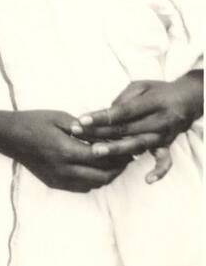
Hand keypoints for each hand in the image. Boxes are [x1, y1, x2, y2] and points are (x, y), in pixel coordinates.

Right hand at [4, 109, 130, 192]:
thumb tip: (108, 136)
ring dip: (107, 175)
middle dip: (118, 168)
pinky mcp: (54, 184)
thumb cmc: (34, 121)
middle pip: (102, 176)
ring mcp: (59, 180)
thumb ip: (85, 129)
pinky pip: (81, 187)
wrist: (8, 136)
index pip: (102, 157)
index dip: (119, 154)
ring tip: (115, 162)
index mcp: (66, 150)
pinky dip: (93, 180)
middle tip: (128, 157)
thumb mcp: (60, 118)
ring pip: (93, 184)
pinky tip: (96, 168)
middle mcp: (64, 170)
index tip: (130, 146)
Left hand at [72, 73, 202, 182]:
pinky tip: (147, 179)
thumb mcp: (140, 86)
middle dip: (100, 132)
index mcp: (153, 102)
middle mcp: (159, 120)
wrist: (187, 100)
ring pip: (139, 145)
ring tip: (96, 151)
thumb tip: (106, 112)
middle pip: (127, 129)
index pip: (123, 111)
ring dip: (117, 149)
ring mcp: (164, 135)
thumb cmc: (158, 91)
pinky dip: (159, 171)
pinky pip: (165, 161)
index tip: (82, 119)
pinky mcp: (168, 145)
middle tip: (78, 133)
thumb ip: (124, 99)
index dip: (102, 116)